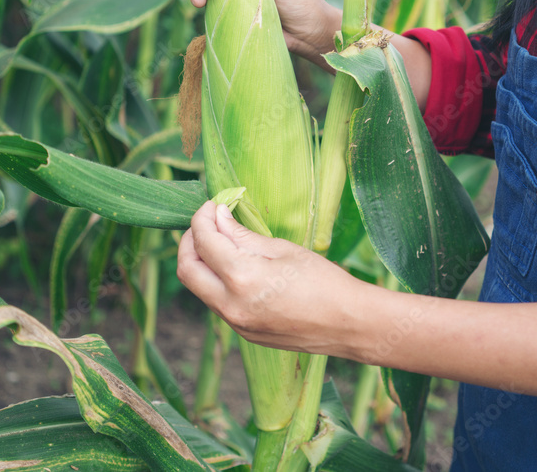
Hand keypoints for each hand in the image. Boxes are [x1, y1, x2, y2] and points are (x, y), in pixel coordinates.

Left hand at [177, 201, 367, 354]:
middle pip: (187, 269)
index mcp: (243, 278)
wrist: (349, 325)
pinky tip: (236, 266)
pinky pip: (216, 301)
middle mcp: (231, 305)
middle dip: (190, 240)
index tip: (212, 205)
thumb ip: (243, 236)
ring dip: (201, 261)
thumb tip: (218, 217)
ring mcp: (235, 323)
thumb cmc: (325, 281)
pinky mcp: (243, 332)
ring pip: (198, 287)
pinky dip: (216, 279)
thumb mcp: (283, 249)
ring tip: (222, 241)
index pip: (204, 241)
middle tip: (207, 222)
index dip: (202, 217)